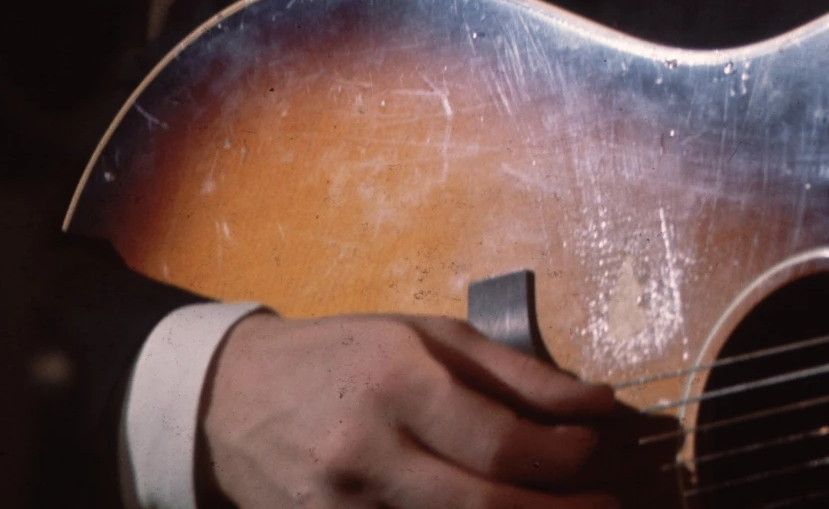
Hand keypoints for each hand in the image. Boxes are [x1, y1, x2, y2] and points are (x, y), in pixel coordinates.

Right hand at [201, 310, 641, 506]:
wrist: (232, 399)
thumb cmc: (348, 354)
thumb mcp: (432, 336)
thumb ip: (516, 373)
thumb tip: (596, 402)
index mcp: (400, 385)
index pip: (500, 443)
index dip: (561, 458)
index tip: (594, 450)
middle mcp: (368, 454)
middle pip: (481, 504)